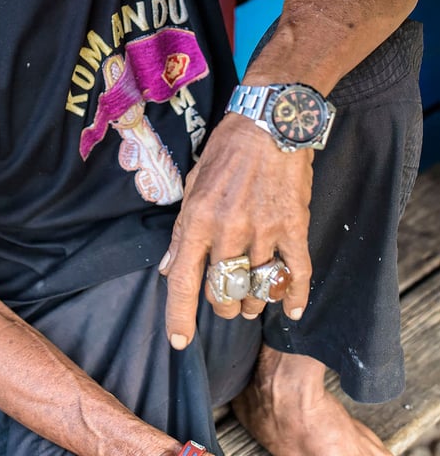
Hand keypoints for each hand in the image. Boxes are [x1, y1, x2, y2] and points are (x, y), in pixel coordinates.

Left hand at [159, 113, 313, 347]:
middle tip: (226, 300)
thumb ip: (182, 230)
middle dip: (222, 304)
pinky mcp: (293, 227)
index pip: (182, 280)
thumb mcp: (193, 184)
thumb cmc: (228, 150)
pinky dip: (294, 297)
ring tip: (251, 300)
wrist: (270, 122)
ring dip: (252, 302)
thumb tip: (167, 268)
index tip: (180, 341)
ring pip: (257, 289)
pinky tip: (291, 310)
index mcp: (198, 218)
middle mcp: (228, 229)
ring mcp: (263, 230)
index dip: (179, 316)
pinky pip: (296, 274)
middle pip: (222, 291)